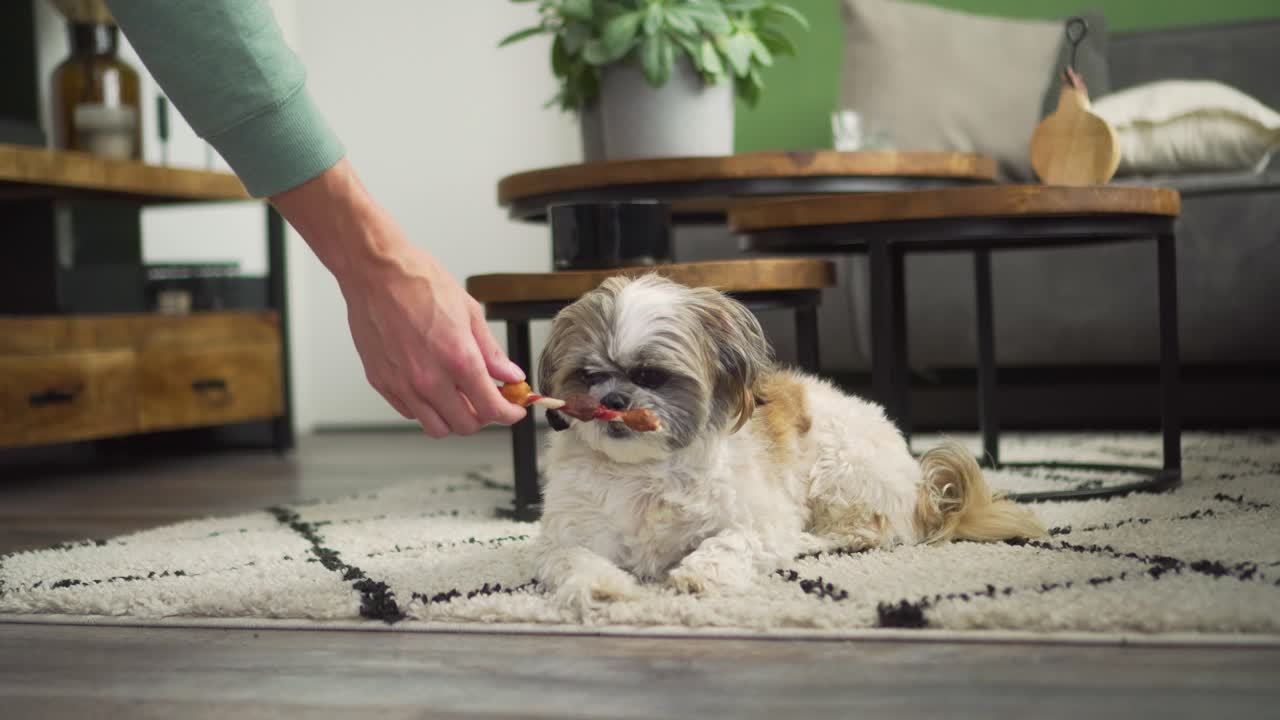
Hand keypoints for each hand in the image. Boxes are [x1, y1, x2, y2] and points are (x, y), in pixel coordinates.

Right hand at [272, 159, 527, 436]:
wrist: (376, 272)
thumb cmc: (419, 283)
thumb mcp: (469, 312)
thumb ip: (491, 352)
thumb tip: (510, 375)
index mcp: (458, 360)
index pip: (492, 408)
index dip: (509, 413)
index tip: (513, 409)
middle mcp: (429, 379)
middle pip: (465, 425)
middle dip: (482, 416)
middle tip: (486, 398)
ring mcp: (402, 384)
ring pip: (436, 427)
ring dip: (453, 417)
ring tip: (458, 395)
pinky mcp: (381, 383)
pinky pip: (410, 412)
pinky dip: (425, 408)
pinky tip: (431, 386)